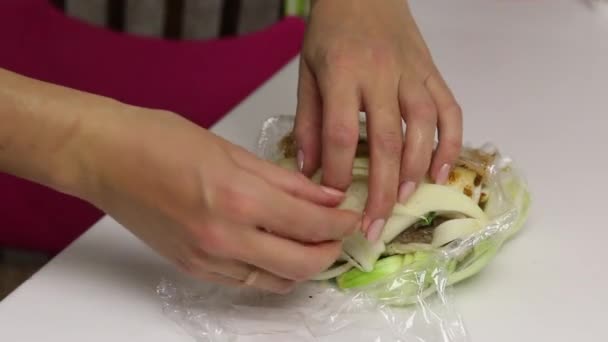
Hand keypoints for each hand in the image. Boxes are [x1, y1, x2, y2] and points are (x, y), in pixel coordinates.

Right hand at [79, 107, 360, 292]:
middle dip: (331, 251)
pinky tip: (275, 247)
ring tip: (312, 241)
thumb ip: (284, 179)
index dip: (341, 223)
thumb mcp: (232, 151)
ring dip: (303, 265)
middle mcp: (224, 237)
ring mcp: (207, 259)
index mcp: (238, 198)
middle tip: (339, 233)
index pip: (311, 224)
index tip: (351, 215)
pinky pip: (246, 281)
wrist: (106, 159)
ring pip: (276, 280)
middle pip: (302, 265)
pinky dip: (270, 269)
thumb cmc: (158, 142)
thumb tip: (324, 196)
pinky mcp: (193, 268)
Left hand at [294, 0, 461, 240]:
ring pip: (424, 129)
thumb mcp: (307, 72)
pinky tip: (442, 172)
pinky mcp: (433, 73)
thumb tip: (307, 170)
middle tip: (376, 225)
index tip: (335, 201)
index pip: (341, 133)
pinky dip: (451, 144)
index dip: (339, 173)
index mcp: (342, 73)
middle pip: (387, 141)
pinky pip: (450, 110)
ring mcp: (413, 73)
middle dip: (383, 190)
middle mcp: (381, 74)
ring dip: (417, 171)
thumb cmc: (331, 32)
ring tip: (407, 202)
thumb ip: (308, 121)